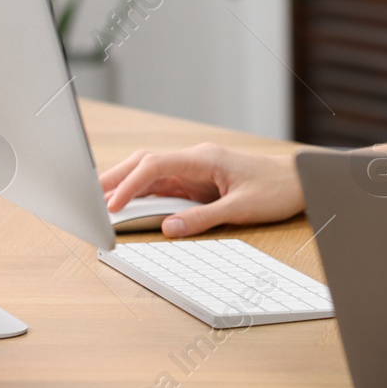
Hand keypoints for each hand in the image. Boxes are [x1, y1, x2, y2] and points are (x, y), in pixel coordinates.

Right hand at [99, 139, 386, 237]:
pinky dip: (142, 192)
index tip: (111, 205)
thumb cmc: (277, 189)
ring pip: (151, 171)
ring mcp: (196, 168)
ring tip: (96, 201)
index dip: (129, 184)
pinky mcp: (199, 179)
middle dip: (114, 178)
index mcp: (204, 159)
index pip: (155, 166)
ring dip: (124, 184)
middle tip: (84, 196)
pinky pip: (164, 183)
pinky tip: (126, 203)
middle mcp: (196, 159)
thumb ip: (203, 218)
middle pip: (145, 163)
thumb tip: (169, 228)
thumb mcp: (242, 208)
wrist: (302, 180)